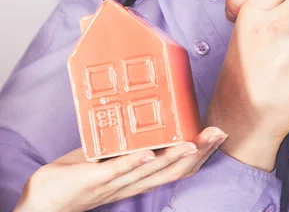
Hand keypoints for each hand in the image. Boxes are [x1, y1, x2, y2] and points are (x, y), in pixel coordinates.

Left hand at [15, 127, 226, 211]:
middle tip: (218, 133)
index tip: (217, 133)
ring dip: (175, 156)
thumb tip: (141, 114)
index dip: (200, 154)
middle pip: (173, 171)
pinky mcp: (94, 179)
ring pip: (151, 172)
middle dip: (199, 152)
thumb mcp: (107, 154)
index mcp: (137, 177)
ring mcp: (113, 183)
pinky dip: (134, 162)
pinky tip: (148, 152)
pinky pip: (117, 171)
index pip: (176, 168)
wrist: (42, 202)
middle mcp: (131, 183)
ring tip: (194, 141)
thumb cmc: (75, 176)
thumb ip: (125, 141)